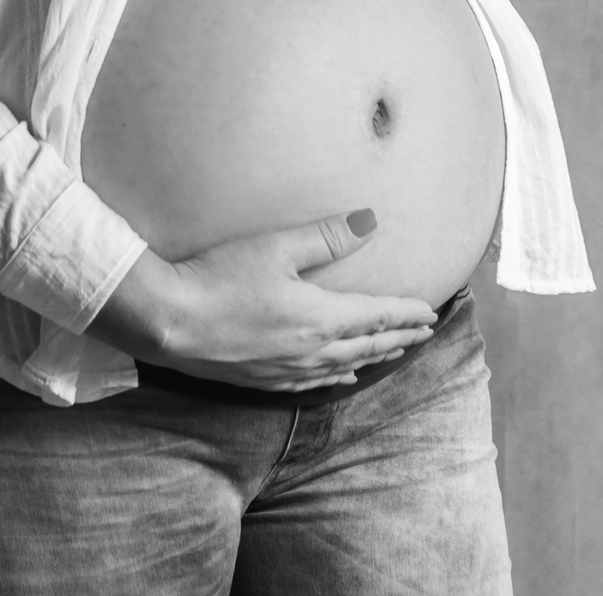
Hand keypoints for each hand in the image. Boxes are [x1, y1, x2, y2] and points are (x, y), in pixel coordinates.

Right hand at [90, 211, 437, 391]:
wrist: (171, 322)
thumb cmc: (221, 278)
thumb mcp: (276, 247)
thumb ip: (325, 236)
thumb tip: (371, 221)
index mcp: (320, 319)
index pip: (376, 315)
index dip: (406, 313)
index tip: (431, 312)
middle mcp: (312, 351)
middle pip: (368, 344)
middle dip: (399, 337)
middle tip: (425, 333)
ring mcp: (287, 369)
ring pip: (345, 365)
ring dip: (374, 355)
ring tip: (394, 351)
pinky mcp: (264, 380)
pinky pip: (315, 382)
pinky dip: (339, 375)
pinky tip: (342, 374)